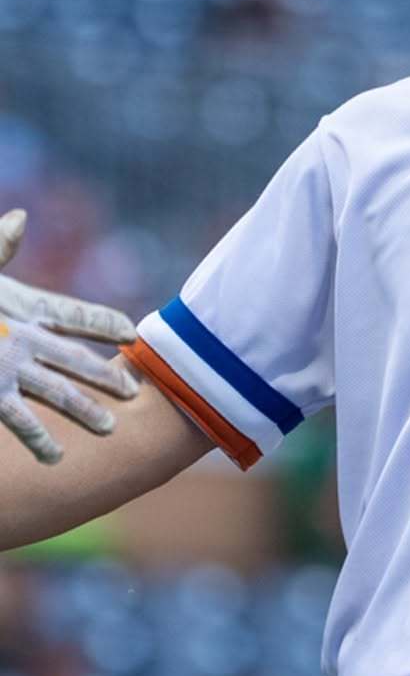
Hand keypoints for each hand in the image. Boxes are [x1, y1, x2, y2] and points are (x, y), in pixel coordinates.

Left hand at [0, 209, 139, 463]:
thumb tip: (20, 218)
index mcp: (27, 308)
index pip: (76, 315)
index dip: (104, 325)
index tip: (132, 334)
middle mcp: (26, 342)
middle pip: (74, 360)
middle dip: (104, 376)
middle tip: (132, 392)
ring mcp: (11, 370)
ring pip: (54, 392)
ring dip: (81, 410)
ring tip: (106, 428)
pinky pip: (18, 417)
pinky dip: (37, 436)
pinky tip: (55, 456)